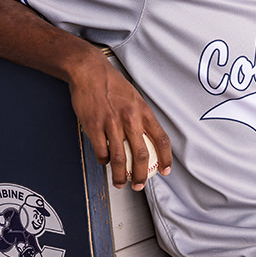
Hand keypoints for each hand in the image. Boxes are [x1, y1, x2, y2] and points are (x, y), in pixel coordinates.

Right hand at [68, 52, 171, 190]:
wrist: (89, 71)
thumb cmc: (112, 83)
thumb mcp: (134, 97)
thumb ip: (140, 117)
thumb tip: (146, 137)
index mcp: (143, 111)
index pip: (161, 139)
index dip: (166, 158)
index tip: (166, 170)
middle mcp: (130, 118)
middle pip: (142, 154)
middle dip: (143, 175)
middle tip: (140, 185)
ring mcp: (111, 123)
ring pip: (120, 158)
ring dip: (121, 176)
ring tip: (120, 183)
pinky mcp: (94, 126)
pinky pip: (101, 151)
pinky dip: (104, 161)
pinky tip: (104, 161)